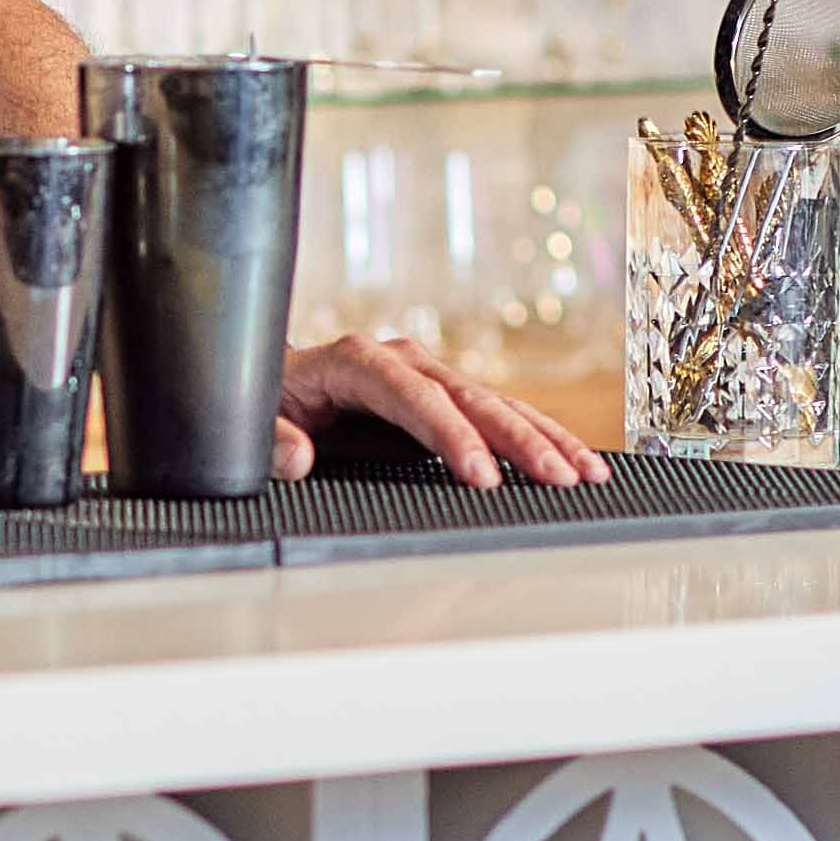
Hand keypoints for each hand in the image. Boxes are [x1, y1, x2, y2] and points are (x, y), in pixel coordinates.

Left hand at [272, 335, 607, 487]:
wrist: (268, 388)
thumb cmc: (265, 404)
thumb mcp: (252, 421)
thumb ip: (271, 439)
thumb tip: (297, 456)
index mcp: (354, 362)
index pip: (413, 396)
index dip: (451, 435)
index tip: (481, 477)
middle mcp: (400, 362)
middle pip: (470, 398)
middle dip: (519, 440)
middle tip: (559, 478)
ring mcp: (427, 379)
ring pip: (496, 405)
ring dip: (544, 438)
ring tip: (587, 473)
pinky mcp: (444, 400)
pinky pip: (495, 417)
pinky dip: (535, 439)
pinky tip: (571, 462)